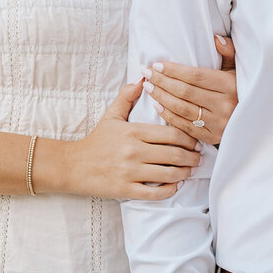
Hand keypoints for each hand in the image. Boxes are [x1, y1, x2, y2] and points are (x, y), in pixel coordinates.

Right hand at [39, 80, 202, 201]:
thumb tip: (142, 79)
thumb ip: (127, 96)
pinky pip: (156, 193)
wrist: (73, 165)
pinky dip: (170, 190)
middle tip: (198, 158)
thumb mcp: (111, 116)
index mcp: (134, 131)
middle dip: (192, 157)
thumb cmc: (96, 141)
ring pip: (169, 174)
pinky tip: (174, 185)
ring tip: (190, 171)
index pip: (172, 133)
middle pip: (175, 154)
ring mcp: (130, 171)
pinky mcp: (126, 189)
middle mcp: (134, 151)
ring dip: (185, 173)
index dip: (189, 139)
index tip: (195, 141)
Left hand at [145, 35, 237, 147]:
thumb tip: (215, 38)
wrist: (256, 122)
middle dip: (163, 82)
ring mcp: (219, 123)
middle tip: (147, 73)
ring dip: (162, 97)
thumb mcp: (239, 70)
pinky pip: (185, 126)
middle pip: (185, 92)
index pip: (196, 76)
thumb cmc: (242, 90)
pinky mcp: (213, 137)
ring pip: (182, 109)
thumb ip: (229, 52)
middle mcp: (225, 105)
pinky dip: (169, 116)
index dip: (174, 71)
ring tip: (149, 87)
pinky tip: (157, 105)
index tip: (157, 65)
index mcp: (231, 85)